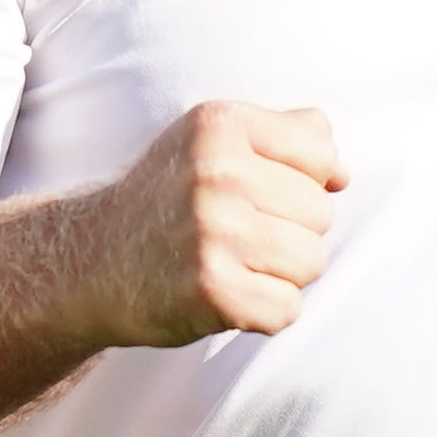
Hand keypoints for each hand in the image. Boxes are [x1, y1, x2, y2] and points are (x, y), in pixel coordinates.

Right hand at [83, 101, 343, 348]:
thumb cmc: (170, 199)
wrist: (92, 261)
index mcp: (219, 124)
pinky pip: (287, 309)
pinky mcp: (212, 290)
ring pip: (312, 262)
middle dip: (290, 230)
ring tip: (232, 264)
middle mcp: (215, 173)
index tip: (254, 192)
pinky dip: (264, 313)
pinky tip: (225, 296)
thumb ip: (287, 135)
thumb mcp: (214, 141)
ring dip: (281, 274)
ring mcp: (213, 232)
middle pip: (321, 213)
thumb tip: (343, 175)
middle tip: (234, 234)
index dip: (299, 181)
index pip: (321, 154)